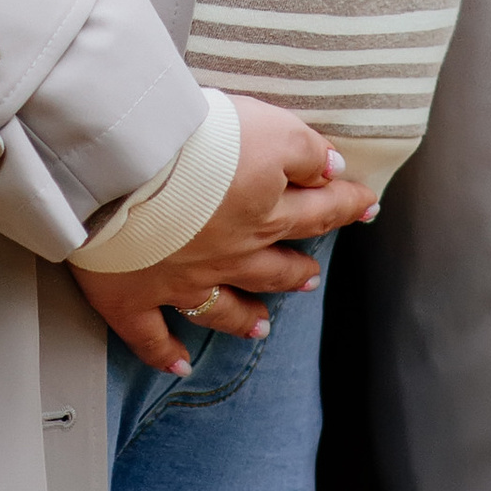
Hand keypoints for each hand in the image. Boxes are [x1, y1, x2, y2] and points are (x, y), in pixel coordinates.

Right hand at [73, 96, 372, 370]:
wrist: (123, 173)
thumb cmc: (195, 141)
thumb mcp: (265, 126)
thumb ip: (303, 149)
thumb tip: (334, 170)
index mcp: (262, 211)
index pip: (317, 210)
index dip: (344, 205)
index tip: (367, 205)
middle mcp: (230, 255)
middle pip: (273, 268)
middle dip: (295, 271)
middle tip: (311, 276)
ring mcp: (181, 283)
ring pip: (224, 308)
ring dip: (245, 319)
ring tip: (262, 328)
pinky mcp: (132, 298)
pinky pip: (152, 336)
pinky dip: (165, 353)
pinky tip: (179, 364)